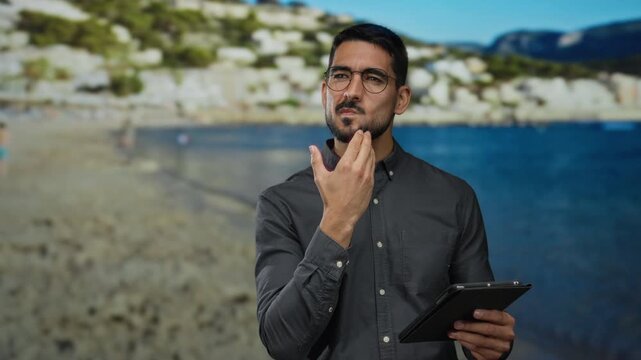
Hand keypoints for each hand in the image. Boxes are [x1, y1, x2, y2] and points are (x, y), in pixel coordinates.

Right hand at [309, 130, 375, 247]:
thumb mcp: (320, 177)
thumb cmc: (330, 196)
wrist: (342, 215)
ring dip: (370, 148)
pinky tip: (369, 156)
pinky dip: (372, 159)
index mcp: (345, 166)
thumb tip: (311, 147)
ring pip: (371, 156)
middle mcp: (358, 169)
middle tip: (367, 133)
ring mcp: (366, 176)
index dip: (359, 136)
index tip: (359, 131)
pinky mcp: (370, 183)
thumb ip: (316, 160)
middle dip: (367, 138)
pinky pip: (373, 166)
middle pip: (366, 148)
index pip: (355, 145)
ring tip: (368, 143)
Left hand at [448, 309, 514, 359]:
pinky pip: (477, 350)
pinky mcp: (494, 356)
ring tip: (454, 333)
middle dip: (470, 326)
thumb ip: (485, 315)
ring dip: (464, 337)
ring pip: (480, 342)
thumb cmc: (494, 326)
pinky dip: (466, 344)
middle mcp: (507, 335)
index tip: (474, 313)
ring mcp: (501, 347)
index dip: (486, 314)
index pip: (498, 316)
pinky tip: (460, 339)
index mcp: (508, 321)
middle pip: (488, 330)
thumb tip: (467, 311)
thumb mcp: (493, 318)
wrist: (500, 342)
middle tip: (457, 324)